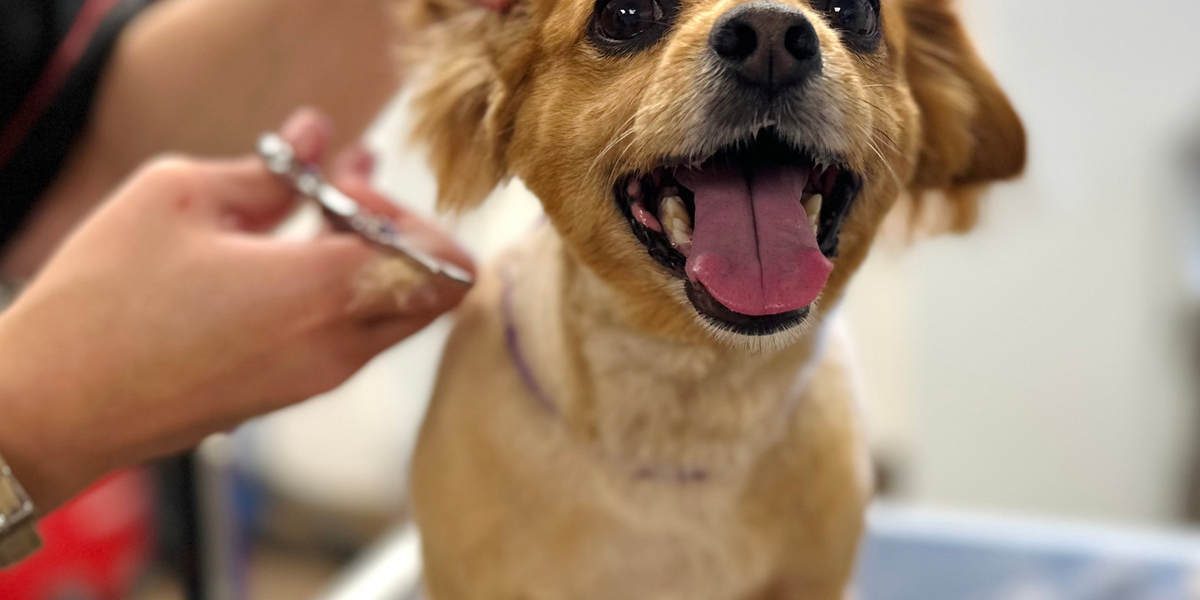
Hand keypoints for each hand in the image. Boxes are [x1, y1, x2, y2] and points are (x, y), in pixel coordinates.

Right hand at [0, 109, 473, 509]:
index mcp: (320, 295)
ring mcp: (318, 379)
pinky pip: (352, 336)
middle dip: (403, 234)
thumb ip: (268, 168)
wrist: (53, 408)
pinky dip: (341, 292)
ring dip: (372, 259)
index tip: (338, 189)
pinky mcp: (292, 393)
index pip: (438, 260)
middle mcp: (338, 348)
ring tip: (317, 208)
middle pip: (436, 295)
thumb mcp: (179, 199)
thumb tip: (317, 132)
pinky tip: (285, 253)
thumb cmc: (103, 299)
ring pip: (395, 316)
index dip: (404, 211)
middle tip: (342, 197)